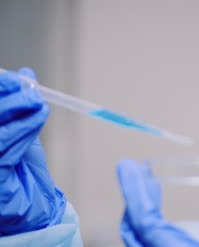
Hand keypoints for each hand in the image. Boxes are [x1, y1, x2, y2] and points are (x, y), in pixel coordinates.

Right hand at [0, 68, 65, 234]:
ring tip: (37, 99)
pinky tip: (39, 114)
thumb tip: (26, 76)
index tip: (16, 78)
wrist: (31, 205)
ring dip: (17, 108)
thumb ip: (18, 107)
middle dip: (6, 96)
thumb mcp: (20, 132)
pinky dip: (23, 126)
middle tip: (29, 87)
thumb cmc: (21, 169)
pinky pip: (4, 146)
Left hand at [117, 160, 198, 246]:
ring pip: (137, 242)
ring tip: (148, 188)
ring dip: (139, 213)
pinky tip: (159, 220)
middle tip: (134, 171)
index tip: (128, 167)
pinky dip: (147, 229)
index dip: (134, 192)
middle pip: (133, 230)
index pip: (143, 221)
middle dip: (134, 197)